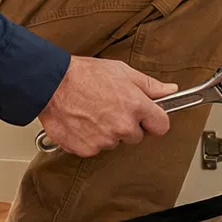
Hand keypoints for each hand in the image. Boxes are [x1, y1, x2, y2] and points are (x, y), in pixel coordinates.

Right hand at [35, 56, 178, 157]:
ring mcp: (104, 140)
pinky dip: (90, 138)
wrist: (51, 84)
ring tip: (93, 111)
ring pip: (114, 142)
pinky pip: (95, 148)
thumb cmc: (84, 75)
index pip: (162, 126)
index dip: (154, 120)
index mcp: (136, 106)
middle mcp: (122, 126)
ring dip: (107, 132)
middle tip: (111, 108)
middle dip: (128, 125)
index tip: (148, 117)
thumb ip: (150, 85)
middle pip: (136, 136)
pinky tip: (82, 121)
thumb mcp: (122, 71)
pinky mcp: (86, 149)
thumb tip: (170, 90)